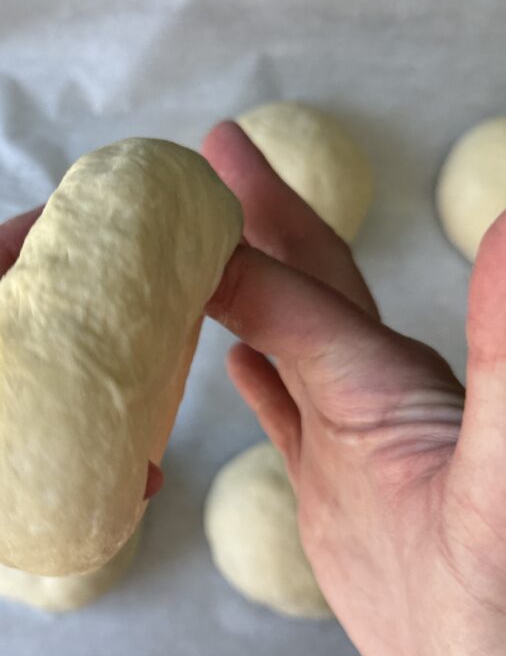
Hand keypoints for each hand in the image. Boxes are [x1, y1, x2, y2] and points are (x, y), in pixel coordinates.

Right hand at [202, 122, 505, 655]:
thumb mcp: (505, 499)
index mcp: (393, 390)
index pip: (299, 294)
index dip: (240, 238)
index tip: (183, 182)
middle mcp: (373, 399)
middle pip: (305, 285)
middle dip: (259, 217)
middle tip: (209, 156)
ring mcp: (351, 445)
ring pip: (287, 339)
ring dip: (247, 287)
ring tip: (203, 247)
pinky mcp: (336, 493)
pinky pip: (284, 412)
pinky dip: (253, 373)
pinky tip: (235, 358)